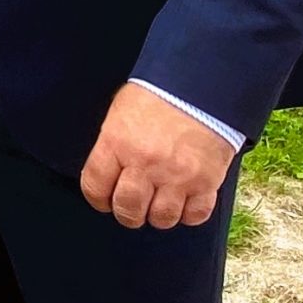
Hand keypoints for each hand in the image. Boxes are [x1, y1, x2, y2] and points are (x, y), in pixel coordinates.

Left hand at [78, 83, 235, 229]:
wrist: (203, 83)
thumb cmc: (160, 95)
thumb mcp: (122, 112)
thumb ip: (112, 146)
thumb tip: (107, 175)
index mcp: (117, 143)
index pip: (95, 188)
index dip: (99, 199)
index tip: (105, 200)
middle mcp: (145, 163)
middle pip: (128, 210)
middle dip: (128, 213)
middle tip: (134, 207)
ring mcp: (177, 175)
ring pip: (161, 218)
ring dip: (159, 215)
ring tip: (160, 202)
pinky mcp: (207, 181)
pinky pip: (194, 215)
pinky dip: (189, 213)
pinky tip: (185, 200)